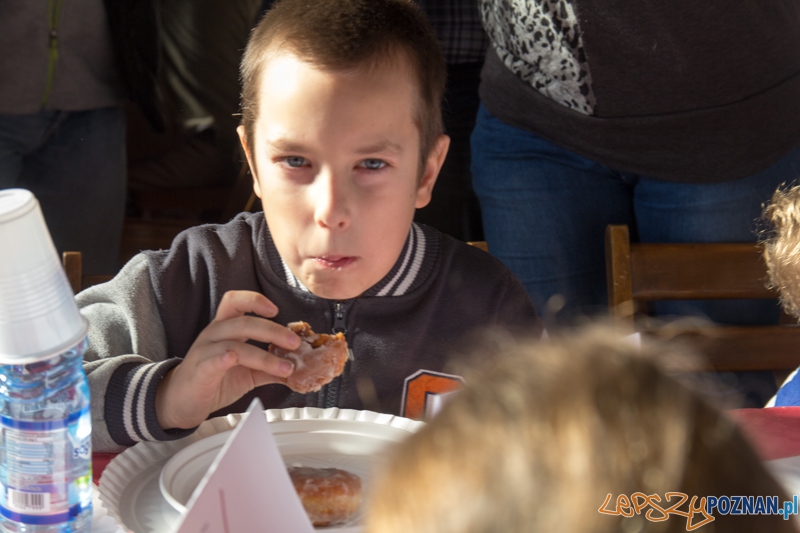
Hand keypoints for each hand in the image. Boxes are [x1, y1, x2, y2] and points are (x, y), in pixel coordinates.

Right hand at [155, 290, 301, 428]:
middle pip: (243, 322)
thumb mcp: (246, 372)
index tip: (276, 310)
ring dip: (264, 356)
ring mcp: (205, 352)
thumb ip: (268, 367)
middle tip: (295, 343)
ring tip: (286, 368)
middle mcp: (213, 335)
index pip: (235, 302)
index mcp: (224, 329)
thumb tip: (297, 367)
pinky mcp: (200, 371)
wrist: (181, 402)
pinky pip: (213, 360)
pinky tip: (236, 360)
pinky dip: (226, 357)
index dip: (255, 300)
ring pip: (235, 344)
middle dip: (273, 330)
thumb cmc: (213, 381)